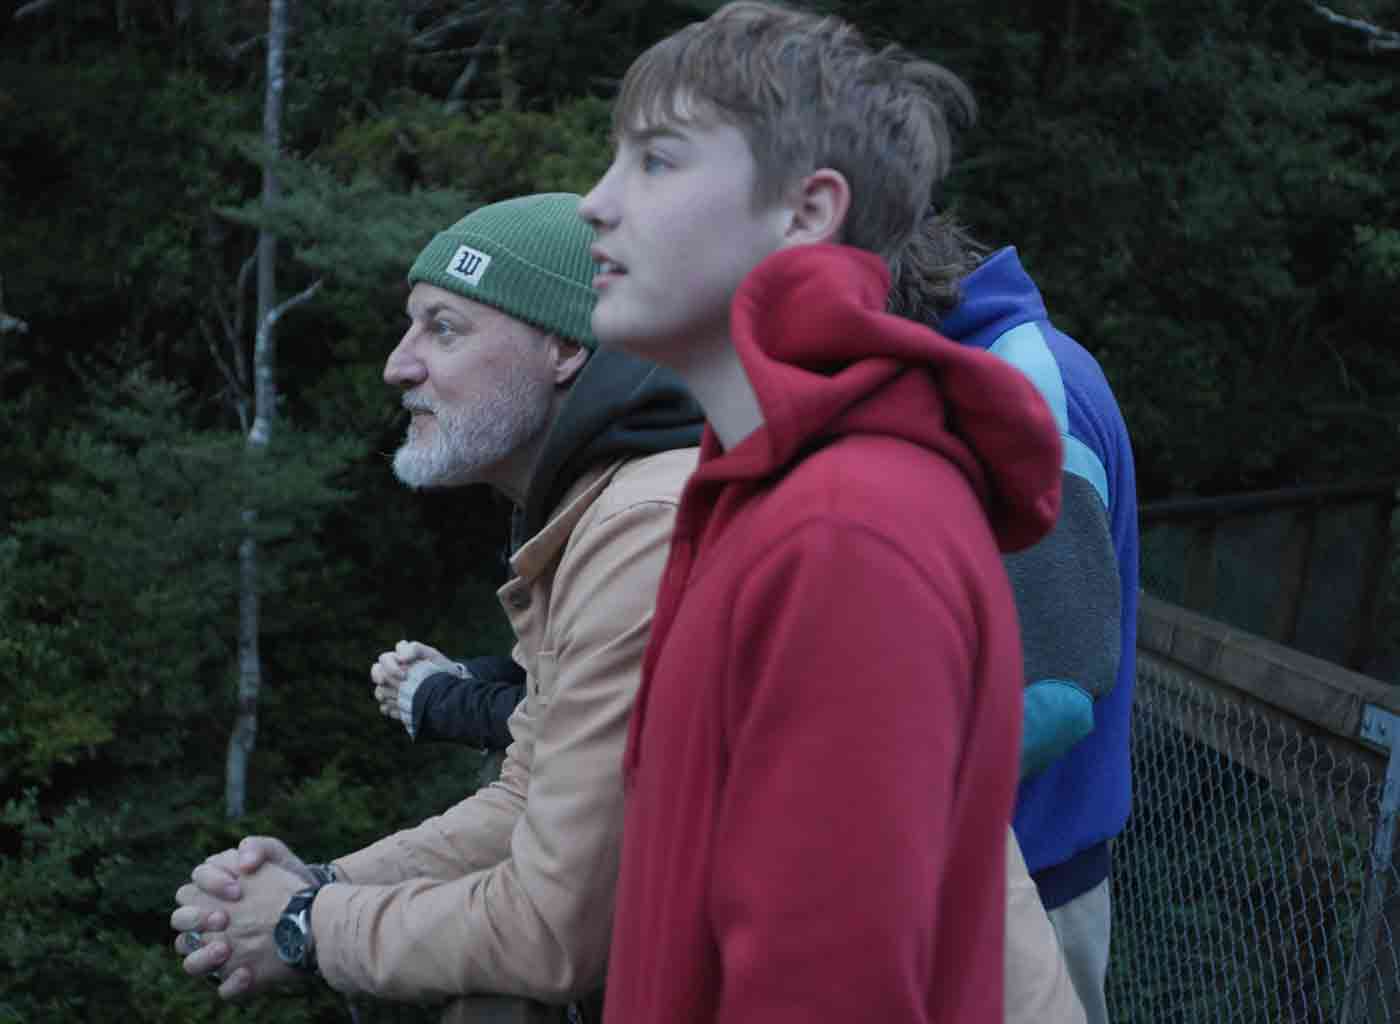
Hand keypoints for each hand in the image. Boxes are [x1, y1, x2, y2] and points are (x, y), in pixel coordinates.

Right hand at [173, 854, 309, 999]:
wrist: (315, 910)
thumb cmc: (290, 880)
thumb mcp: (278, 857)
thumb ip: (258, 847)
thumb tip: (243, 861)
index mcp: (211, 889)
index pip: (194, 884)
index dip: (210, 886)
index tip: (238, 890)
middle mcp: (207, 920)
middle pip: (181, 920)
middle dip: (197, 919)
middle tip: (223, 919)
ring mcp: (217, 948)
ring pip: (189, 959)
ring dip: (201, 956)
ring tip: (226, 949)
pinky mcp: (236, 973)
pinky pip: (222, 986)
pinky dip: (231, 983)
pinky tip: (248, 973)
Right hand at [371, 639, 452, 722]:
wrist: (450, 691)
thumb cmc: (440, 669)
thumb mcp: (432, 656)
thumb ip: (415, 649)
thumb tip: (400, 658)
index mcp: (399, 660)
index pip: (384, 659)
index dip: (390, 667)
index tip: (404, 676)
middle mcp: (392, 674)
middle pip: (377, 674)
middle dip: (382, 680)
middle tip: (396, 687)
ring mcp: (393, 690)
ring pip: (380, 692)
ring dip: (389, 696)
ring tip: (404, 700)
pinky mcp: (396, 705)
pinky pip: (385, 708)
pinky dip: (392, 709)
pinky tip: (405, 710)